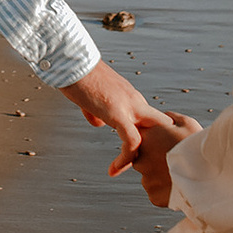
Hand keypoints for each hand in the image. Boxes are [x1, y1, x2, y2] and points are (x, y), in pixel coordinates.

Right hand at [56, 61, 174, 175]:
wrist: (71, 62)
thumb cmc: (77, 76)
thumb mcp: (92, 97)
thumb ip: (98, 111)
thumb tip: (99, 123)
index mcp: (131, 97)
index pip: (151, 120)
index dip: (148, 137)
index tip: (138, 152)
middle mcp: (136, 101)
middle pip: (160, 127)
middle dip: (155, 147)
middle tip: (140, 164)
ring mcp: (130, 106)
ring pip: (151, 137)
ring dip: (140, 157)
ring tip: (121, 170)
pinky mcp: (118, 113)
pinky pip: (131, 141)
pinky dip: (126, 158)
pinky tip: (114, 169)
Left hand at [128, 111, 201, 207]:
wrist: (209, 177)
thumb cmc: (198, 146)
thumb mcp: (187, 123)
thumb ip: (169, 117)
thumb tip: (162, 117)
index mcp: (146, 139)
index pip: (138, 137)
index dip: (151, 139)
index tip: (161, 142)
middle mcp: (141, 160)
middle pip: (141, 158)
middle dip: (153, 158)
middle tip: (172, 158)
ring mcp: (146, 179)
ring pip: (148, 176)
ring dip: (159, 174)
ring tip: (179, 172)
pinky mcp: (153, 196)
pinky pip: (156, 191)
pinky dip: (164, 189)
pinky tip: (179, 184)